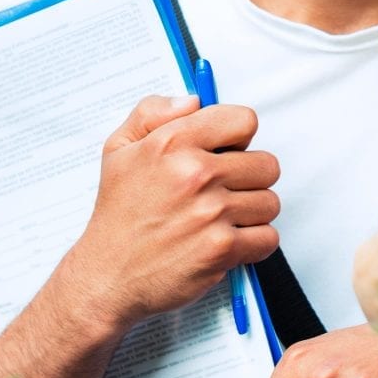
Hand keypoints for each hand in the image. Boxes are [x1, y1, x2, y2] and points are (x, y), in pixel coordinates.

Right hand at [59, 94, 281, 331]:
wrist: (107, 276)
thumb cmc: (118, 216)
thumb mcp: (118, 149)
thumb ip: (153, 112)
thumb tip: (193, 101)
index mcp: (173, 143)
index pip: (244, 120)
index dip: (239, 139)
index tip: (225, 153)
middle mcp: (195, 174)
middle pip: (267, 164)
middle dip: (249, 179)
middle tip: (222, 193)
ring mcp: (211, 212)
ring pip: (270, 202)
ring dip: (252, 213)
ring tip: (220, 220)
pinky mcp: (222, 249)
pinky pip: (268, 238)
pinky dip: (253, 244)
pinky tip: (226, 243)